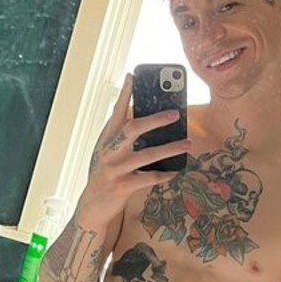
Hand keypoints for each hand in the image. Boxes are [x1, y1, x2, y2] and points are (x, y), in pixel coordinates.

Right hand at [79, 74, 190, 225]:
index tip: (132, 76)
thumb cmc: (106, 174)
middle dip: (155, 119)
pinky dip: (164, 174)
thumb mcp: (110, 153)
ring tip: (188, 143)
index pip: (116, 112)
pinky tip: (176, 170)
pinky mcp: (123, 186)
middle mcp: (109, 151)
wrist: (92, 205)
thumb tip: (148, 120)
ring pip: (147, 155)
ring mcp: (115, 169)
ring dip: (170, 148)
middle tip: (175, 113)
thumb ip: (122, 137)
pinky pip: (149, 178)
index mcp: (106, 139)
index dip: (124, 94)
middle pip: (132, 128)